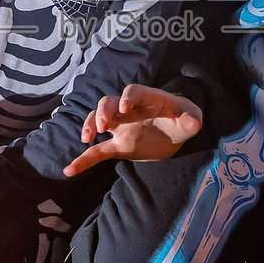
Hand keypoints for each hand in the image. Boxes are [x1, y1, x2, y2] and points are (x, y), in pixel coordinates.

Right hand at [65, 84, 202, 176]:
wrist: (175, 132)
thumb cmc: (183, 120)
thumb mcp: (191, 120)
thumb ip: (191, 121)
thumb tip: (193, 124)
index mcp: (147, 99)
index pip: (134, 92)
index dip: (128, 97)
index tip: (125, 108)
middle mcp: (129, 110)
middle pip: (110, 102)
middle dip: (103, 112)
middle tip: (102, 126)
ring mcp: (121, 126)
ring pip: (98, 119)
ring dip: (90, 125)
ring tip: (87, 138)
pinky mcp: (118, 145)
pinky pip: (97, 151)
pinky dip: (84, 160)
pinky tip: (70, 170)